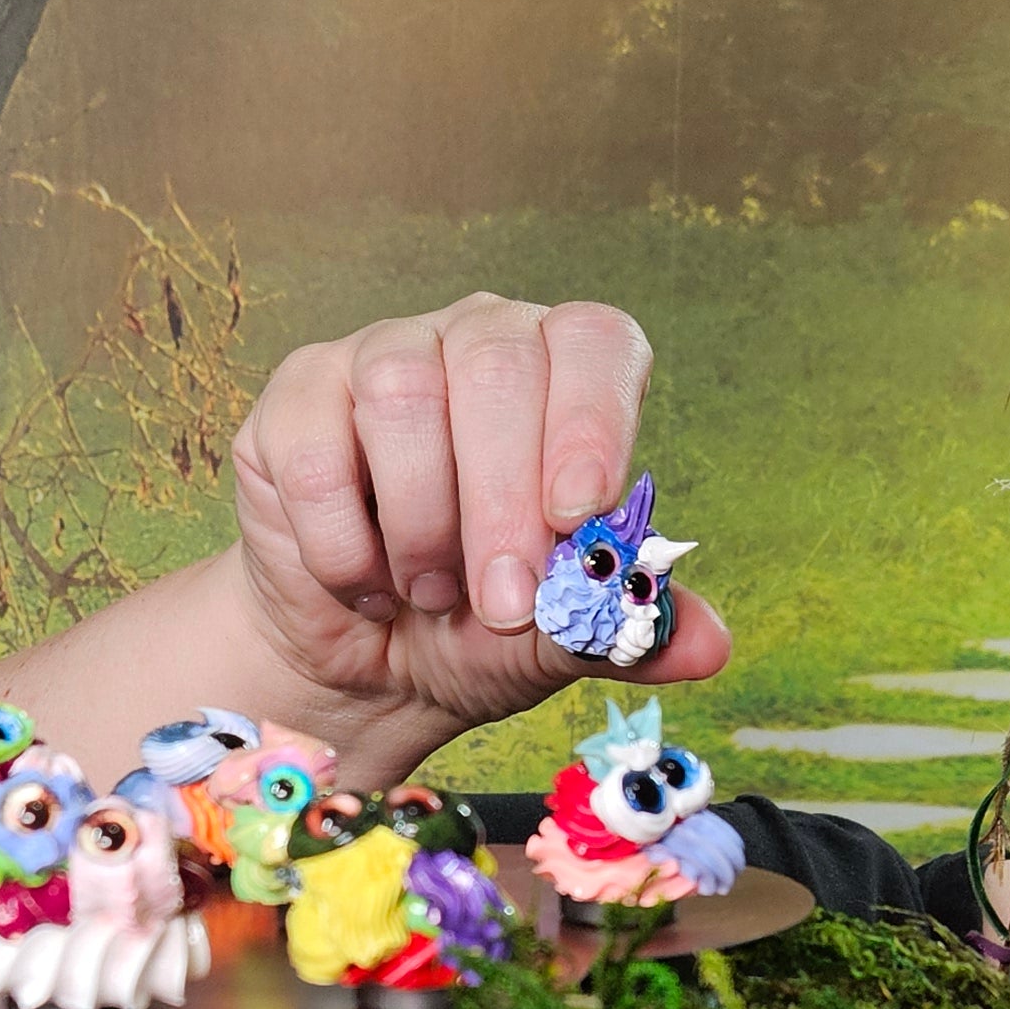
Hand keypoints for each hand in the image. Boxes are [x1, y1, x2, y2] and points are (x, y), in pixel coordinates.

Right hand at [228, 292, 730, 740]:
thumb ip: (634, 630)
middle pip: (496, 363)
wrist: (367, 668)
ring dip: (421, 523)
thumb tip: (711, 644)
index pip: (592, 340)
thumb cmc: (477, 627)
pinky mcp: (297, 404)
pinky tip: (365, 583)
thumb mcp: (564, 637)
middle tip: (501, 602)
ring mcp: (380, 360)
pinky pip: (316, 454)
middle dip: (501, 499)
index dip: (590, 415)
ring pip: (402, 395)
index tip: (577, 510)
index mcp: (561, 378)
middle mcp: (476, 344)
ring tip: (431, 592)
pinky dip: (343, 543)